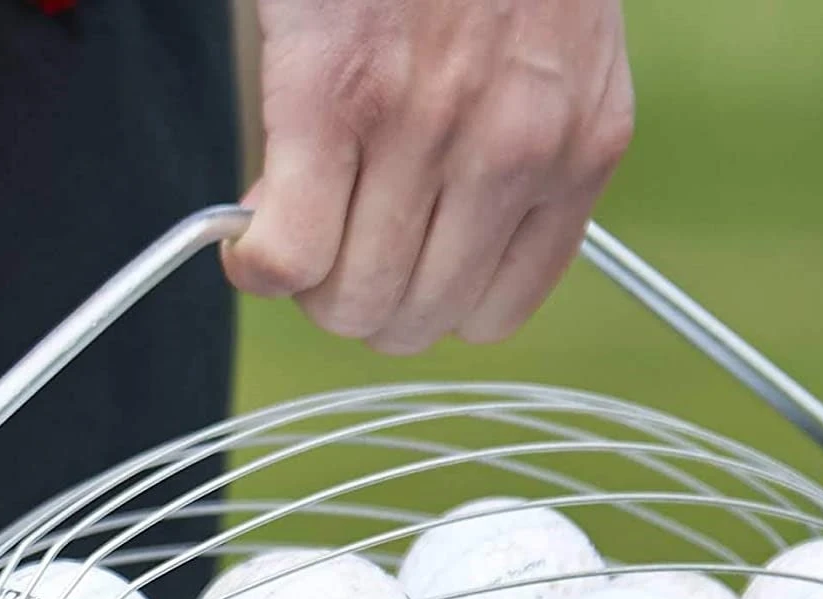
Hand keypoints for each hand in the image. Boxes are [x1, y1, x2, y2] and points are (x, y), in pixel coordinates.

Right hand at [223, 0, 633, 354]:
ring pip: (348, 302)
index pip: (495, 314)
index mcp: (576, 145)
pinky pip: (286, 255)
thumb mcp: (547, 51)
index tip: (391, 259)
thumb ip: (518, 148)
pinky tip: (246, 223)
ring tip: (294, 217)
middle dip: (357, 299)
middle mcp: (512, 149)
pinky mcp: (334, 95)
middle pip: (412, 322)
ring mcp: (424, 127)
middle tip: (329, 241)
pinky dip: (254, 257)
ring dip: (305, 281)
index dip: (427, 301)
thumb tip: (431, 246)